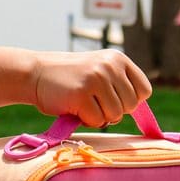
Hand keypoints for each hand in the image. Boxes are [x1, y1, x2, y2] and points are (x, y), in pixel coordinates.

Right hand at [31, 50, 151, 127]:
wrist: (35, 74)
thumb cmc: (70, 79)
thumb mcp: (99, 71)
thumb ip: (119, 85)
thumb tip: (139, 110)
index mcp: (118, 59)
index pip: (144, 90)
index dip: (130, 101)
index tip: (112, 99)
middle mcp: (109, 66)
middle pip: (131, 106)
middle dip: (113, 110)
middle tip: (93, 102)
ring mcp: (95, 79)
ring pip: (115, 115)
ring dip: (99, 117)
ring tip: (83, 104)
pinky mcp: (81, 94)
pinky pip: (97, 121)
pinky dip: (86, 120)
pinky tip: (74, 107)